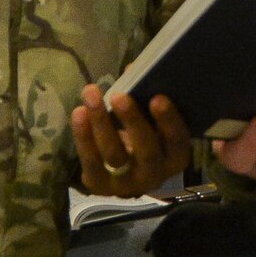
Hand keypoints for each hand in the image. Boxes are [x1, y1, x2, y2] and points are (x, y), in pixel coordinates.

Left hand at [74, 86, 191, 195]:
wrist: (123, 172)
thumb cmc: (142, 135)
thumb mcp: (151, 120)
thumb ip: (147, 98)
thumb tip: (132, 70)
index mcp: (175, 157)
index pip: (177, 141)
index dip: (168, 121)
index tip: (157, 97)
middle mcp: (155, 175)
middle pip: (146, 151)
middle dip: (132, 121)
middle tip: (119, 96)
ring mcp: (126, 185)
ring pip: (115, 155)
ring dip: (102, 122)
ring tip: (92, 94)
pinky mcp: (100, 186)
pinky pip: (91, 162)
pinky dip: (84, 136)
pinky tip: (79, 113)